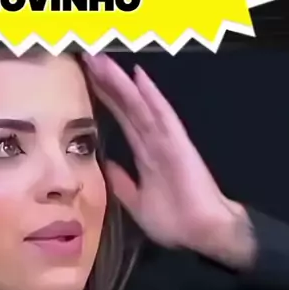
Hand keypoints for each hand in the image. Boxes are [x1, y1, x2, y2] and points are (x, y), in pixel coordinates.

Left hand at [84, 54, 255, 266]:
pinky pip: (162, 116)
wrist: (201, 234)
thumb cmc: (174, 221)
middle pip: (127, 105)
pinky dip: (151, 96)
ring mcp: (166, 140)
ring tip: (102, 59)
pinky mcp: (178, 144)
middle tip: (88, 55)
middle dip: (108, 81)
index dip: (104, 98)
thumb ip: (121, 182)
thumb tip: (104, 163)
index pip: (121, 118)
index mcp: (145, 154)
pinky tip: (138, 76)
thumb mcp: (136, 203)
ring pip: (140, 104)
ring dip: (122, 82)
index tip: (86, 77)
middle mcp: (154, 141)